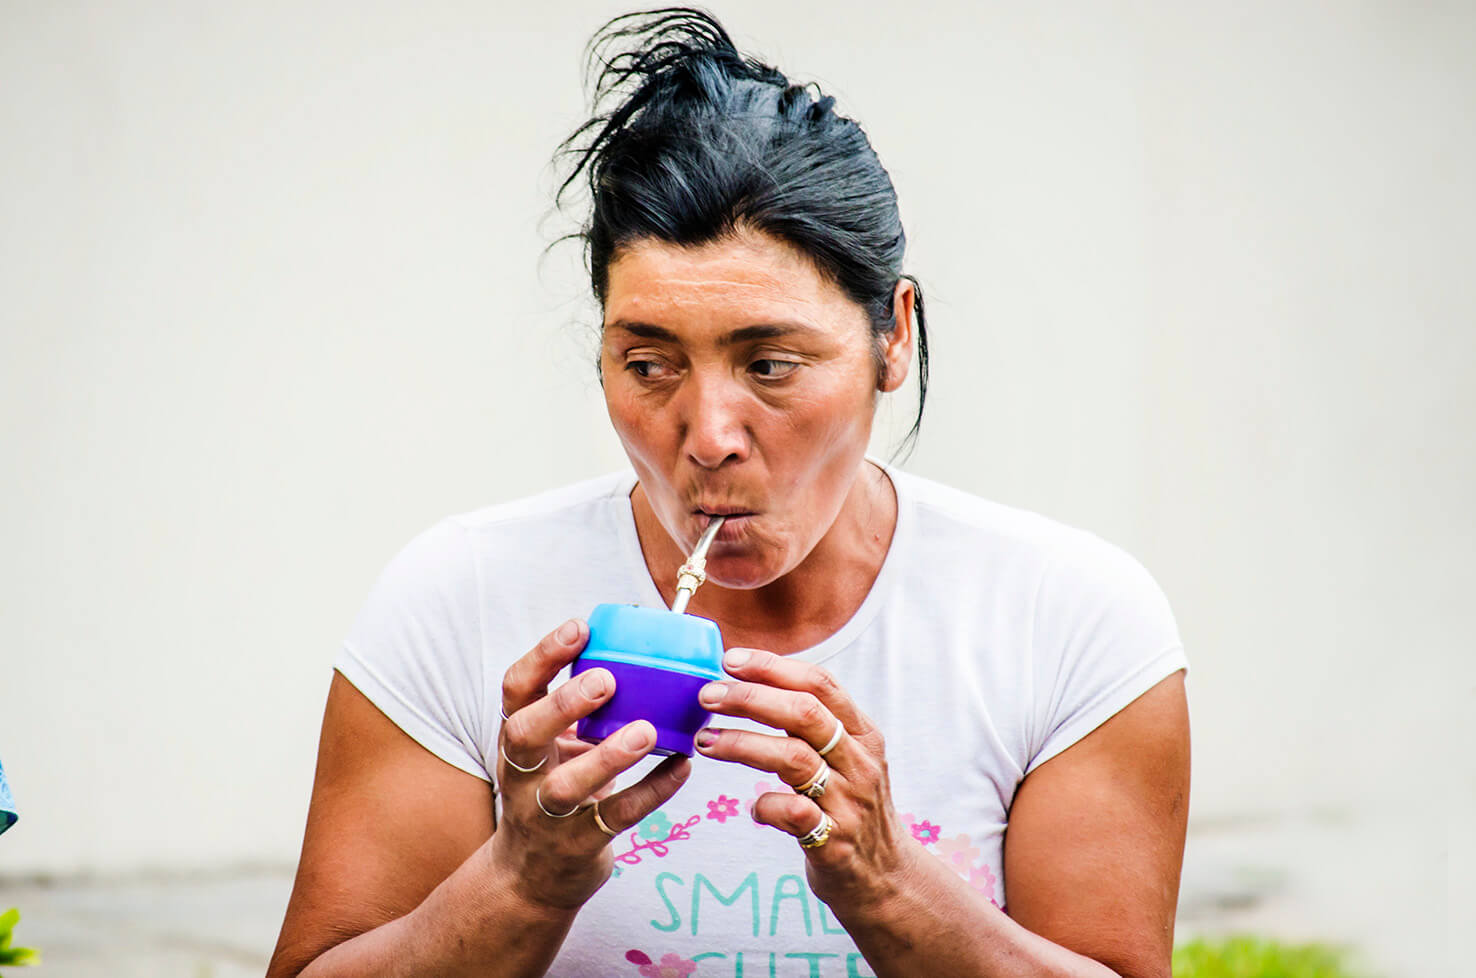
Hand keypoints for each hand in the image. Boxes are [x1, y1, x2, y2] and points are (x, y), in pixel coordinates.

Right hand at [492, 618, 691, 910]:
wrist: (530, 878)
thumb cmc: (551, 792)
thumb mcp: (549, 750)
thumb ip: (577, 711)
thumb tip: (635, 652)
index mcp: (517, 740)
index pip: (515, 690)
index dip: (542, 656)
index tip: (579, 627)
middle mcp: (523, 774)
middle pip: (525, 734)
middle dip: (562, 704)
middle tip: (605, 679)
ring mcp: (547, 814)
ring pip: (568, 786)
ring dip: (607, 756)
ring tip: (646, 730)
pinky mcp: (579, 845)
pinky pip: (617, 817)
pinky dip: (652, 791)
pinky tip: (682, 766)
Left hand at [693, 648, 912, 911]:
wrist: (885, 876)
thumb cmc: (849, 806)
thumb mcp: (846, 757)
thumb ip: (812, 725)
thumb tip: (749, 682)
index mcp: (862, 734)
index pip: (821, 684)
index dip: (773, 666)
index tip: (731, 659)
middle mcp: (860, 762)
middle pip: (804, 714)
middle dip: (751, 698)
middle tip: (708, 695)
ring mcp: (850, 802)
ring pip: (793, 759)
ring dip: (742, 744)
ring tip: (705, 740)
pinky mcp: (835, 842)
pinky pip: (794, 813)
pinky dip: (765, 805)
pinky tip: (751, 808)